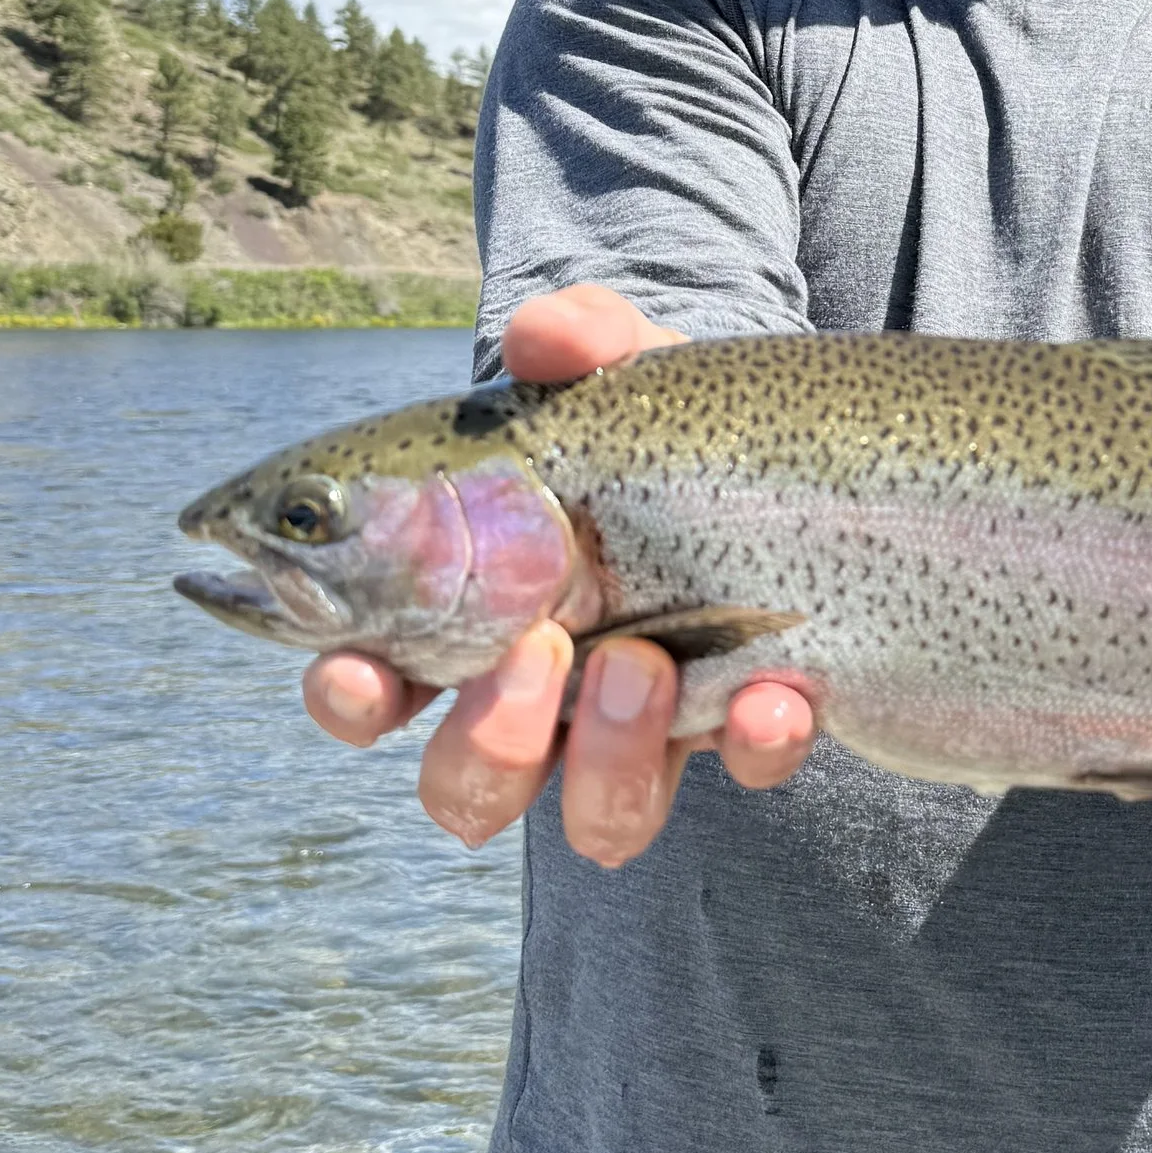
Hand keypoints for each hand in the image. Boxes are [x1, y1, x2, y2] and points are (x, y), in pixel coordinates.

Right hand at [300, 282, 820, 866]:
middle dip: (488, 742)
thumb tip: (543, 335)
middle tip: (538, 650)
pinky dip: (759, 741)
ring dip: (610, 756)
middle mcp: (548, 695)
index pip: (371, 682)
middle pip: (467, 786)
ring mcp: (651, 725)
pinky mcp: (750, 725)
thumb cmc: (662, 422)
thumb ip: (579, 343)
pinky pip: (747, 770)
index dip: (347, 696)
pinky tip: (781, 692)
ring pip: (596, 817)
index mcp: (471, 612)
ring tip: (648, 659)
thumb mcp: (624, 371)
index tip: (358, 674)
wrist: (804, 447)